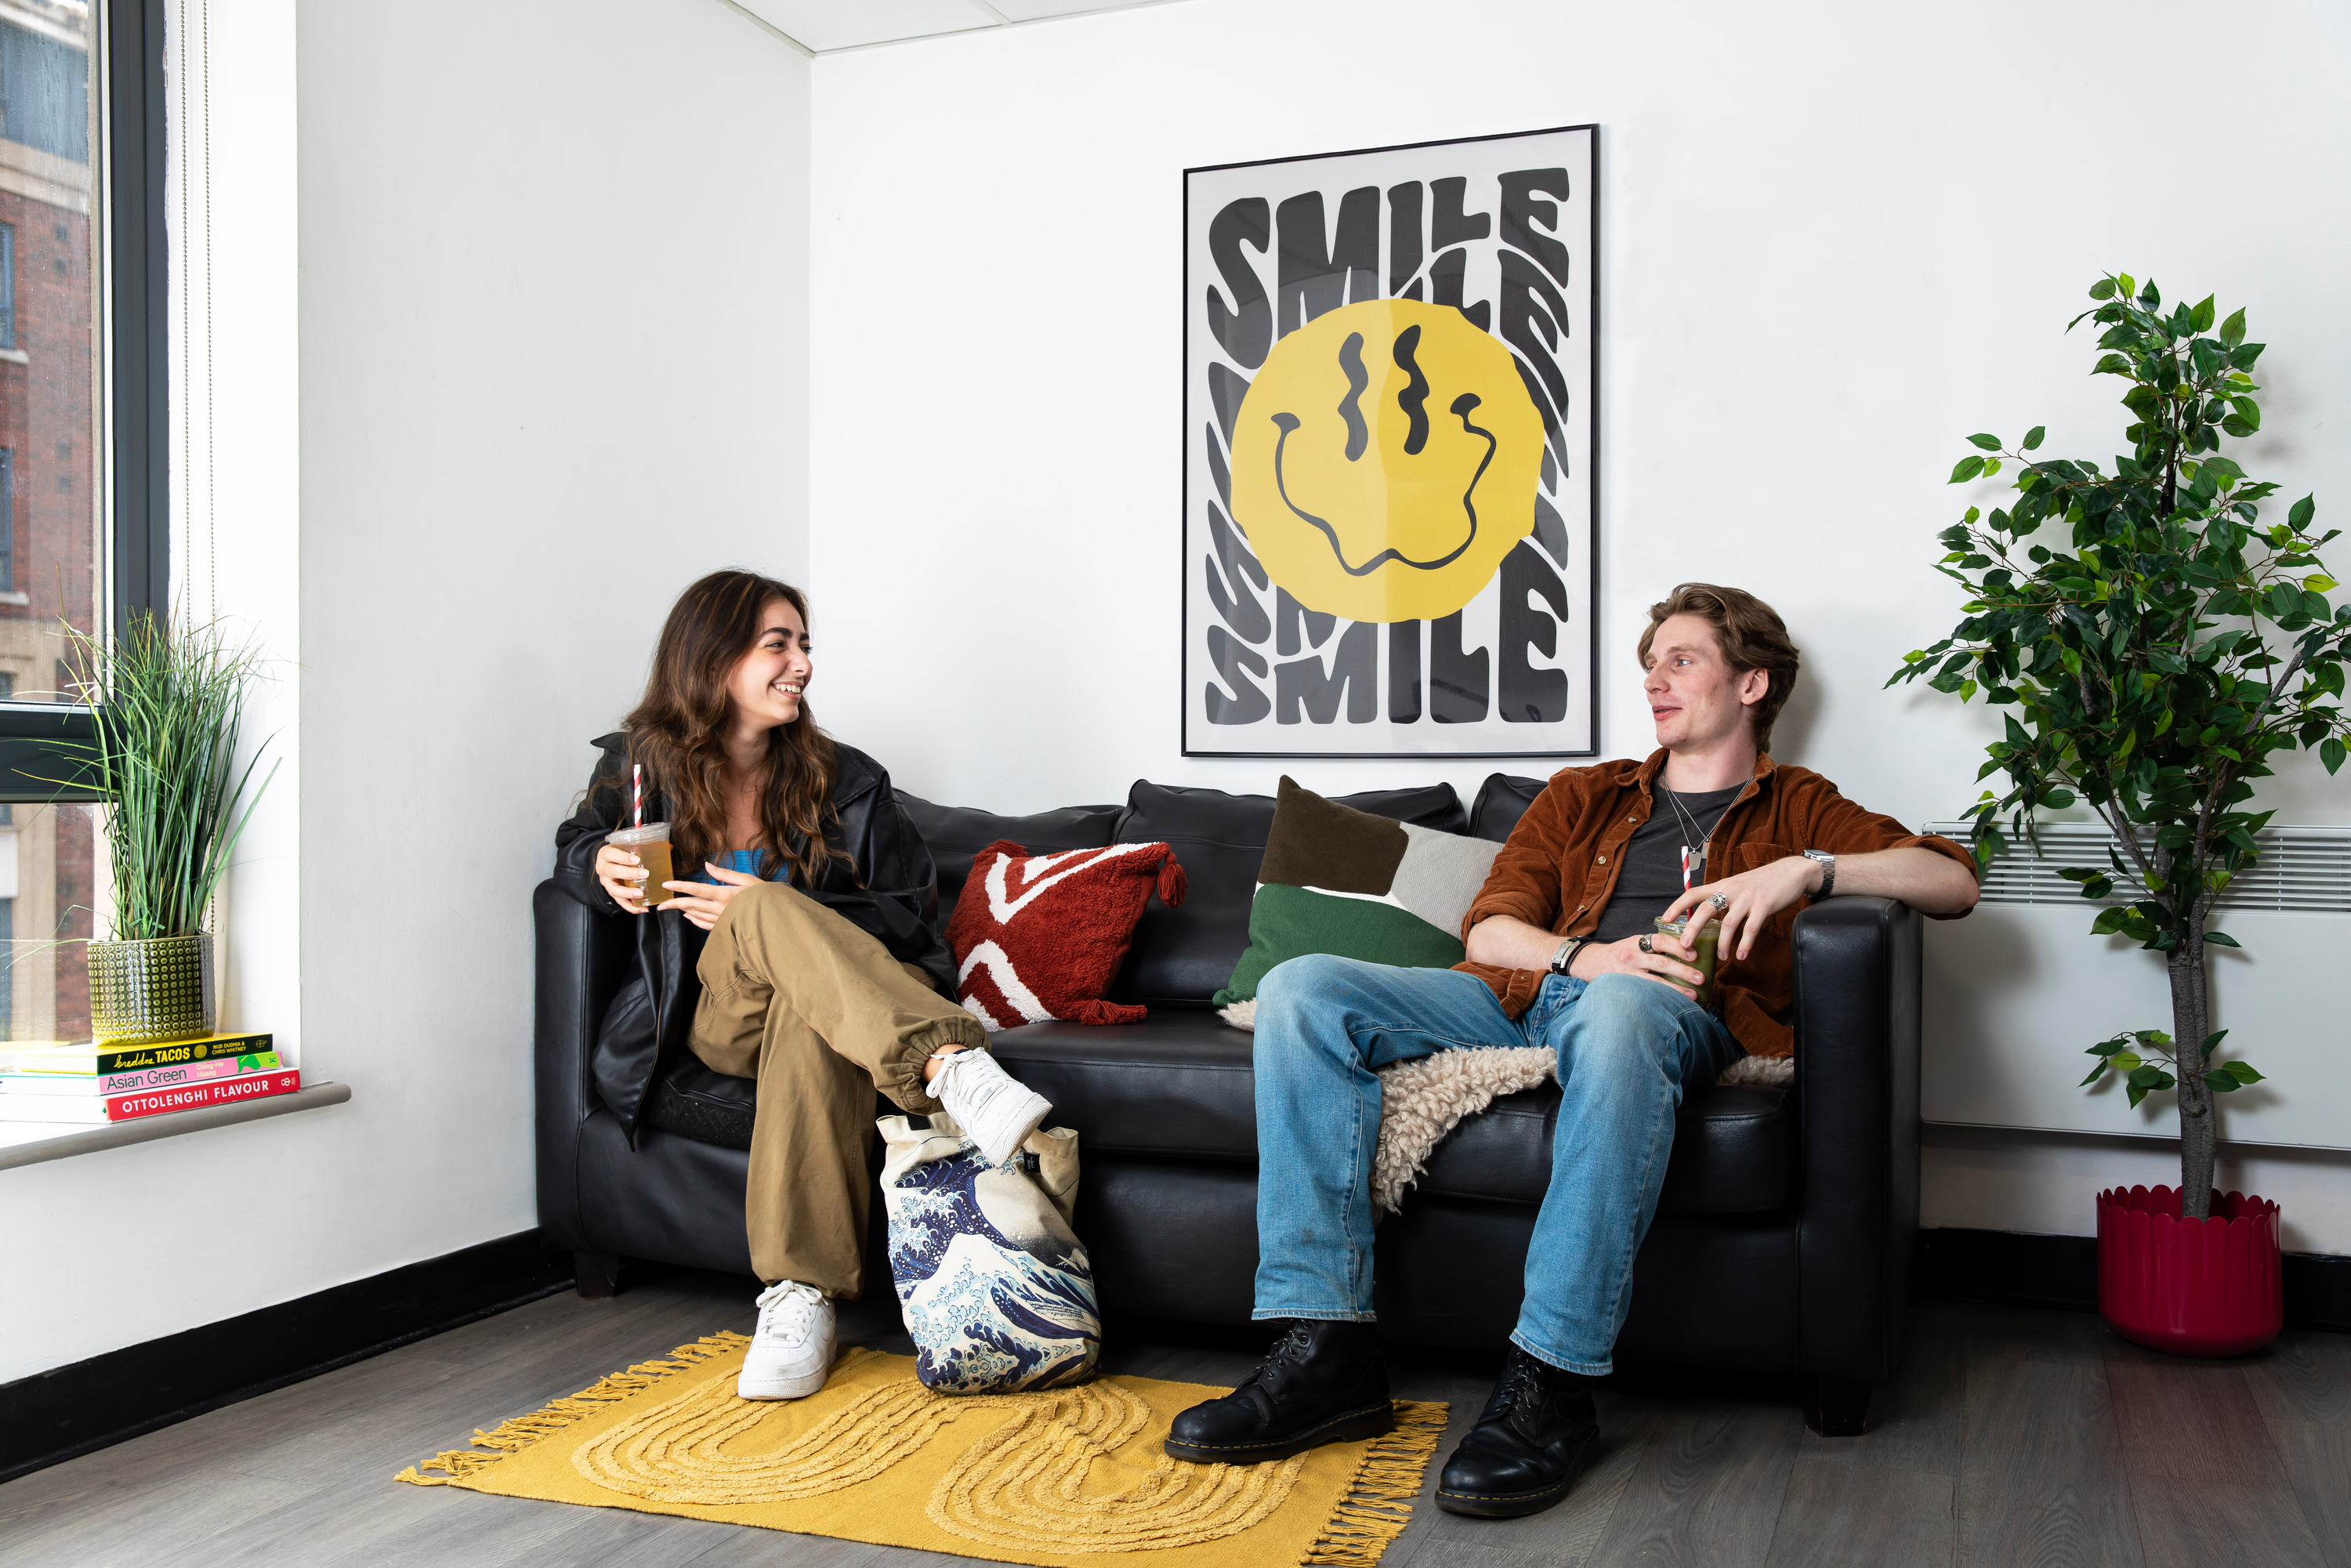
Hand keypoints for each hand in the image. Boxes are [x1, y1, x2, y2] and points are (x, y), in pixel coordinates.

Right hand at [594, 843, 650, 912]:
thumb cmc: (621, 853)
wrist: (609, 862)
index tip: (637, 859)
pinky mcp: (612, 893)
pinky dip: (631, 907)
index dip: (622, 857)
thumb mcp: (627, 846)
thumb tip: (669, 846)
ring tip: (641, 894)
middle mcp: (603, 869)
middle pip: (612, 871)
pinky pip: (620, 902)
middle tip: (645, 874)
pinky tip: (643, 908)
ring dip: (628, 892)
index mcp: (606, 854)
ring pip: (614, 889)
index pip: (611, 854)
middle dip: (629, 874)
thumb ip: (645, 846)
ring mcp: (606, 883)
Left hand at [661, 862, 763, 931]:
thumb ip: (725, 873)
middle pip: (692, 906)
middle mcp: (720, 909)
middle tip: (661, 905)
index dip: (679, 887)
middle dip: (674, 904)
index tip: (665, 885)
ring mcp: (722, 921)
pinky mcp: (726, 928)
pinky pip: (706, 926)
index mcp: (724, 895)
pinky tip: (690, 918)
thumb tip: (706, 865)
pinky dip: (695, 921)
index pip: (696, 890)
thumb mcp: (747, 879)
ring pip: (697, 917)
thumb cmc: (764, 895)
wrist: (777, 917)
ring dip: (684, 911)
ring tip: (675, 907)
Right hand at [1569, 930, 1705, 997]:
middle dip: (1683, 971)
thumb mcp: (1633, 943)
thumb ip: (1653, 946)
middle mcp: (1631, 955)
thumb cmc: (1618, 953)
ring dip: (1676, 988)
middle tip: (1701, 977)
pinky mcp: (1623, 986)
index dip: (1679, 947)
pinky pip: (1645, 992)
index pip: (1661, 941)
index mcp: (1637, 941)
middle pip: (1661, 963)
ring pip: (1655, 981)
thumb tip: (1686, 950)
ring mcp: (1626, 973)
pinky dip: (1661, 998)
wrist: (1589, 962)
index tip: (1694, 955)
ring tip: (1693, 995)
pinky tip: (1672, 1003)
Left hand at [1663, 856, 1818, 961]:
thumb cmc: (1762, 882)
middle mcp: (1731, 889)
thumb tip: (1705, 915)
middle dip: (1692, 929)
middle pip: (1705, 909)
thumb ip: (1722, 896)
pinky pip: (1751, 929)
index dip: (1677, 905)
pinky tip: (1741, 955)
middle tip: (1684, 947)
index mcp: (1722, 885)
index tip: (1665, 919)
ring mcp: (1748, 897)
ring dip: (1721, 944)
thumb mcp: (1737, 884)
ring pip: (1728, 924)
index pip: (1693, 892)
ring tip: (1720, 958)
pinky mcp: (1764, 905)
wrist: (1791, 872)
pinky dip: (1745, 945)